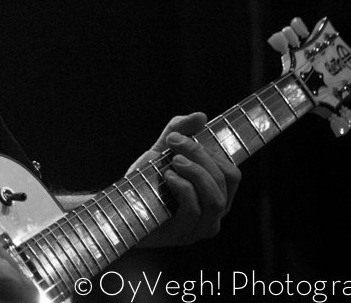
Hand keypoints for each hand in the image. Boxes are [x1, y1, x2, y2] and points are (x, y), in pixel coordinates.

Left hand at [128, 112, 240, 245]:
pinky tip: (167, 177)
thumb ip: (179, 130)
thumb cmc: (144, 181)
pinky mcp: (182, 234)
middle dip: (200, 155)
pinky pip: (194, 210)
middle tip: (175, 143)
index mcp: (214, 194)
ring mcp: (200, 227)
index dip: (211, 151)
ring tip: (173, 161)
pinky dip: (183, 188)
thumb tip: (201, 116)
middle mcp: (213, 214)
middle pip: (224, 181)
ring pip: (216, 198)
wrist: (118, 206)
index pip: (232, 173)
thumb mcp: (161, 151)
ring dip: (195, 172)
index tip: (181, 136)